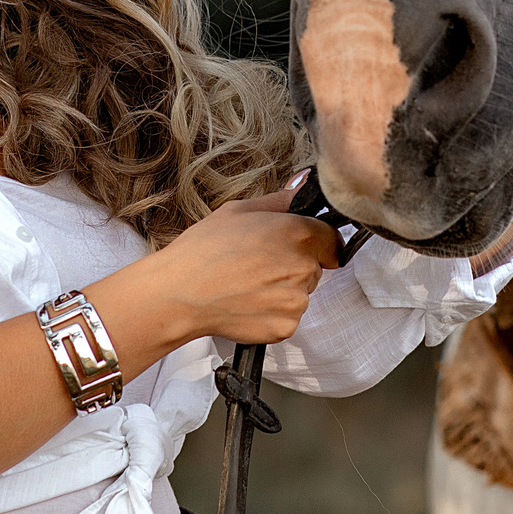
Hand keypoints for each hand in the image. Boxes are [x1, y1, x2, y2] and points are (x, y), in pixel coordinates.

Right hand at [141, 184, 339, 344]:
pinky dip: (272, 314)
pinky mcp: (285, 326)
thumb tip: (302, 187)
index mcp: (297, 233)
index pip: (332, 239)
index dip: (315, 242)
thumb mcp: (239, 211)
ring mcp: (296, 300)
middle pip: (315, 267)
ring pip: (301, 293)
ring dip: (283, 291)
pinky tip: (247, 304)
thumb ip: (280, 200)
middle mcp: (303, 267)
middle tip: (259, 265)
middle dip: (294, 265)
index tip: (297, 247)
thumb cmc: (203, 251)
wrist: (179, 293)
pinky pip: (288, 318)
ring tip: (247, 285)